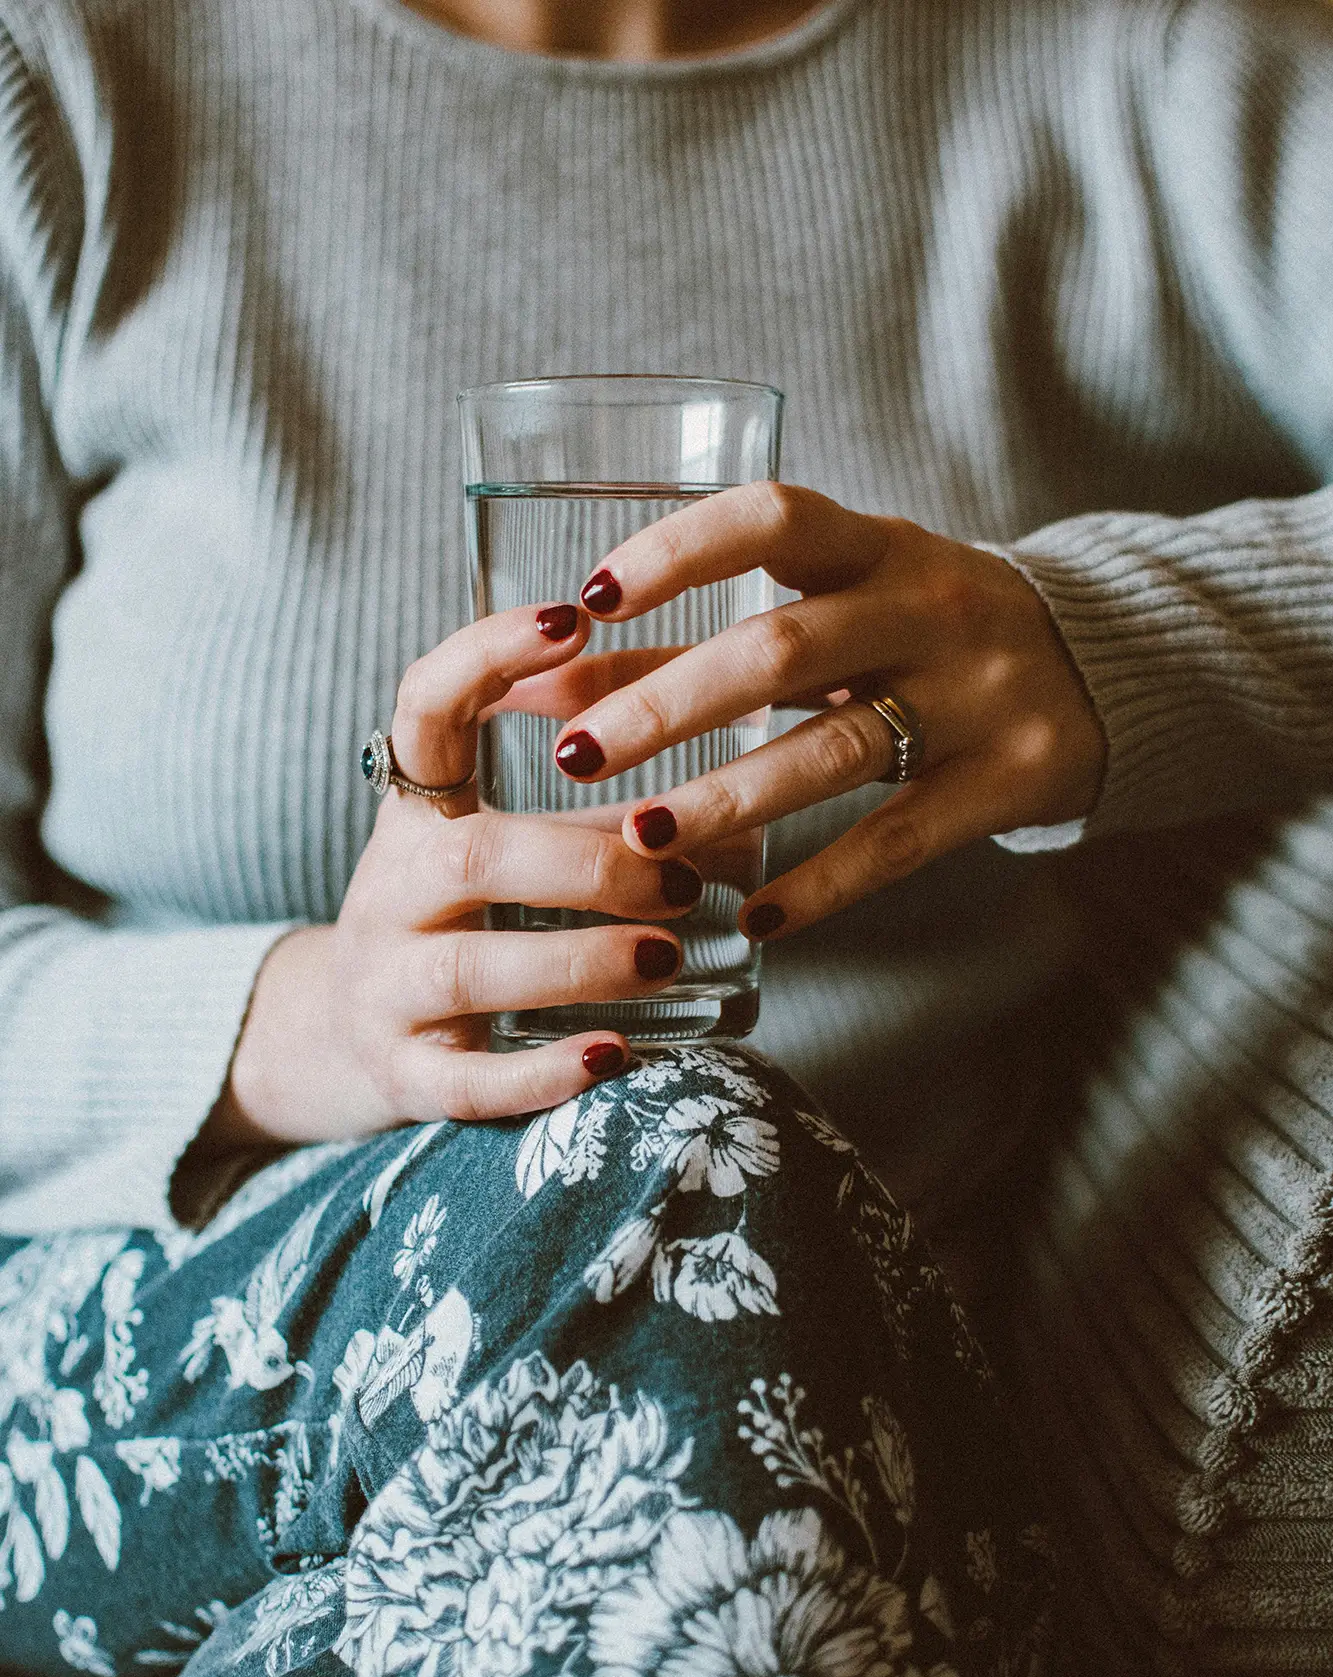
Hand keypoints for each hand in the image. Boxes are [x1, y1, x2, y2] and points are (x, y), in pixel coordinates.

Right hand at [203, 604, 701, 1148]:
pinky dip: (541, 1074)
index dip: (487, 655)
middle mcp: (387, 892)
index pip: (423, 709)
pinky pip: (466, 1081)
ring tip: (667, 958)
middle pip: (469, 859)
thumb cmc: (455, 924)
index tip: (573, 616)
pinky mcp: (402, 1077)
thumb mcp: (503, 852)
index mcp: (415, 814)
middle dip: (582, 862)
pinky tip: (614, 1058)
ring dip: (577, 958)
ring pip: (468, 969)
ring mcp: (384, 989)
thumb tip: (744, 783)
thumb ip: (597, 816)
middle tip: (679, 875)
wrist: (337, 1039)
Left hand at [549, 484, 1106, 938]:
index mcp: (879, 545)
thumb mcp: (837, 611)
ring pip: (835, 750)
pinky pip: (900, 840)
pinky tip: (754, 919)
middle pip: (783, 649)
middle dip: (669, 704)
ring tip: (641, 839)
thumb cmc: (925, 634)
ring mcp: (978, 696)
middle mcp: (931, 607)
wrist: (1109, 669)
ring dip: (728, 798)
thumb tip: (551, 681)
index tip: (591, 598)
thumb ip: (701, 639)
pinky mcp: (1010, 780)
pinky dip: (821, 884)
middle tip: (577, 755)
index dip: (678, 552)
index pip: (772, 519)